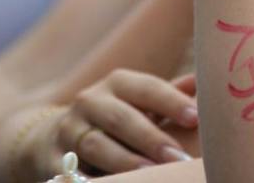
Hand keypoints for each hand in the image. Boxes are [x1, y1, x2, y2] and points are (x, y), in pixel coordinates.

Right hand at [29, 72, 197, 175]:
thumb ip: (169, 94)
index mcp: (117, 83)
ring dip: (124, 161)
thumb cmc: (114, 118)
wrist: (53, 136)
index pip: (147, 88)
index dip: (171, 101)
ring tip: (150, 175)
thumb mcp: (138, 102)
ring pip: (97, 145)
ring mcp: (69, 129)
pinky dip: (85, 179)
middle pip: (122, 118)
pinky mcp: (51, 158)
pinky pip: (68, 170)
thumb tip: (201, 80)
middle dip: (151, 138)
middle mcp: (90, 101)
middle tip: (179, 157)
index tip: (196, 117)